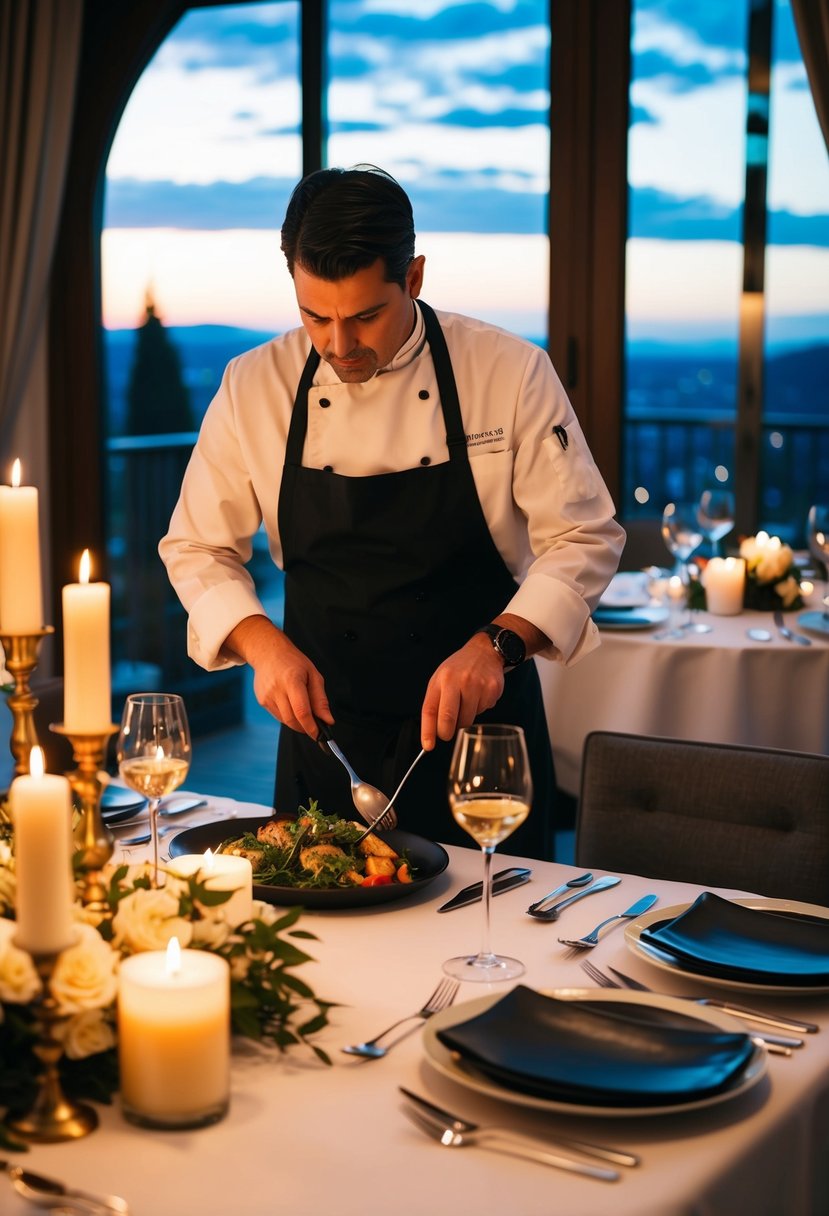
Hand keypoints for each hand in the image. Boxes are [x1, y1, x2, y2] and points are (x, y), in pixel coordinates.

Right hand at [224, 616, 331, 737]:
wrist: (268, 653)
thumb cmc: (293, 662)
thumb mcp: (314, 675)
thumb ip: (321, 699)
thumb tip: (328, 720)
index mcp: (292, 681)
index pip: (302, 711)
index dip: (311, 727)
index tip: (319, 734)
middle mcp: (277, 690)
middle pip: (292, 720)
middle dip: (305, 728)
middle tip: (315, 727)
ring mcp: (267, 696)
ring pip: (285, 721)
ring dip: (297, 723)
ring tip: (304, 711)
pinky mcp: (262, 701)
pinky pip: (278, 716)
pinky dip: (288, 716)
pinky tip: (291, 704)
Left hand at [420, 634, 504, 749]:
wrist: (484, 651)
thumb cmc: (458, 669)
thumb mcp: (440, 680)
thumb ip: (435, 704)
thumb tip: (432, 733)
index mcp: (442, 679)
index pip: (430, 709)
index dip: (428, 731)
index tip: (427, 746)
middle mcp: (459, 681)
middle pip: (449, 719)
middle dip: (446, 732)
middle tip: (446, 733)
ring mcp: (477, 685)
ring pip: (467, 720)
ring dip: (464, 718)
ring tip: (466, 702)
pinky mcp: (492, 690)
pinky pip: (483, 712)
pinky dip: (479, 709)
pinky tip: (479, 695)